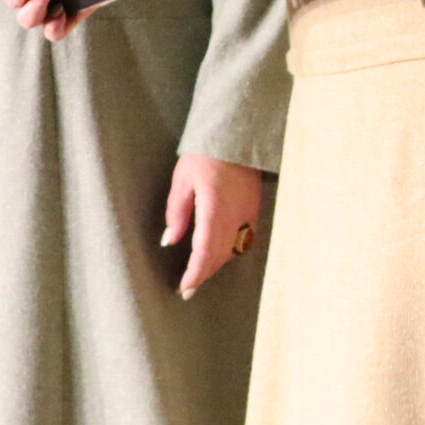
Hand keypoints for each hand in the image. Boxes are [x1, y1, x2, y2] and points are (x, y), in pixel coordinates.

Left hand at [163, 154, 264, 298]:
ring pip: (234, 249)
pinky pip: (245, 238)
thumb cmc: (205, 155)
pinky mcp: (254, 207)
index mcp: (214, 210)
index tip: (184, 288)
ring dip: (217, 264)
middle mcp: (235, 216)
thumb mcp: (182, 181)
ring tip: (201, 272)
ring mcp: (248, 212)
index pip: (205, 252)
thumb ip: (177, 212)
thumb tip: (169, 240)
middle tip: (188, 288)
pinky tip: (221, 252)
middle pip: (220, 255)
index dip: (195, 274)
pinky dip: (231, 250)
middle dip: (204, 274)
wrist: (237, 136)